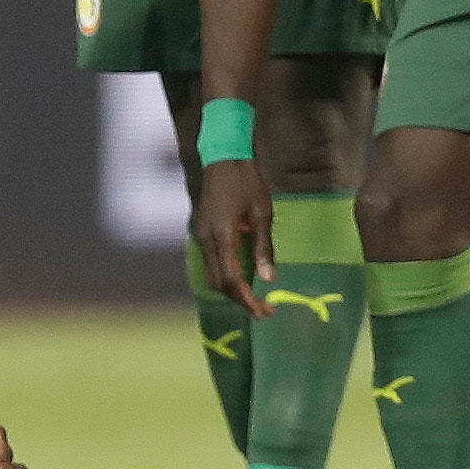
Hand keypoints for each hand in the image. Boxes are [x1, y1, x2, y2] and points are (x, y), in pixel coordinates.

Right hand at [191, 154, 274, 313]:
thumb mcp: (263, 214)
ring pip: (212, 276)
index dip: (248, 300)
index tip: (265, 312)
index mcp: (222, 236)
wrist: (224, 157)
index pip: (231, 281)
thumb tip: (269, 280)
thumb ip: (263, 248)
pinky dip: (225, 276)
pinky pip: (210, 263)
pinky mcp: (201, 231)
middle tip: (264, 310)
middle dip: (240, 300)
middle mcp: (206, 240)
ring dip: (232, 290)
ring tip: (254, 299)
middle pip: (219, 284)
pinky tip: (242, 278)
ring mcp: (201, 236)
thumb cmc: (248, 182)